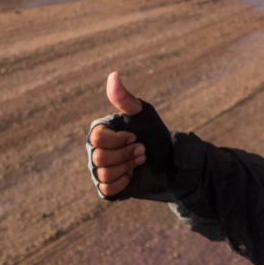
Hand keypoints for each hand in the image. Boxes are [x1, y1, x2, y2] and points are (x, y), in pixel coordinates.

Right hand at [87, 73, 146, 196]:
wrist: (169, 161)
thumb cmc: (154, 134)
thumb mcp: (143, 114)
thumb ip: (125, 99)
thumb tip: (113, 75)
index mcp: (99, 131)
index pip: (96, 138)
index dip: (119, 140)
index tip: (135, 136)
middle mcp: (94, 150)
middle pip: (100, 158)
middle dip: (127, 155)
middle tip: (141, 149)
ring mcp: (98, 170)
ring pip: (104, 174)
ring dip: (128, 167)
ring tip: (139, 160)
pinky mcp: (106, 188)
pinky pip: (107, 189)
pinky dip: (125, 183)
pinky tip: (132, 176)